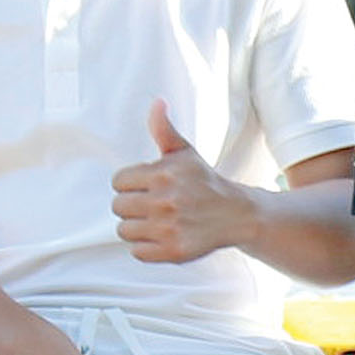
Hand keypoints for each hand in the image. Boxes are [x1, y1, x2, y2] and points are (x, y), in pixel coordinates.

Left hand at [112, 104, 257, 264]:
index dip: (131, 183)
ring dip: (137, 227)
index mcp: (163, 175)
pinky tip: (163, 236)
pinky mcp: (173, 251)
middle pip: (118, 206)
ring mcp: (168, 228)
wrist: (236, 214)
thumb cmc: (204, 181)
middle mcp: (165, 202)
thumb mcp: (184, 153)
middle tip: (152, 204)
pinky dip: (146, 247)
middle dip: (132, 205)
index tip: (147, 186)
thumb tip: (157, 103)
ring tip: (157, 220)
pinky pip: (137, 252)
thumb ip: (164, 130)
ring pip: (124, 230)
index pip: (118, 181)